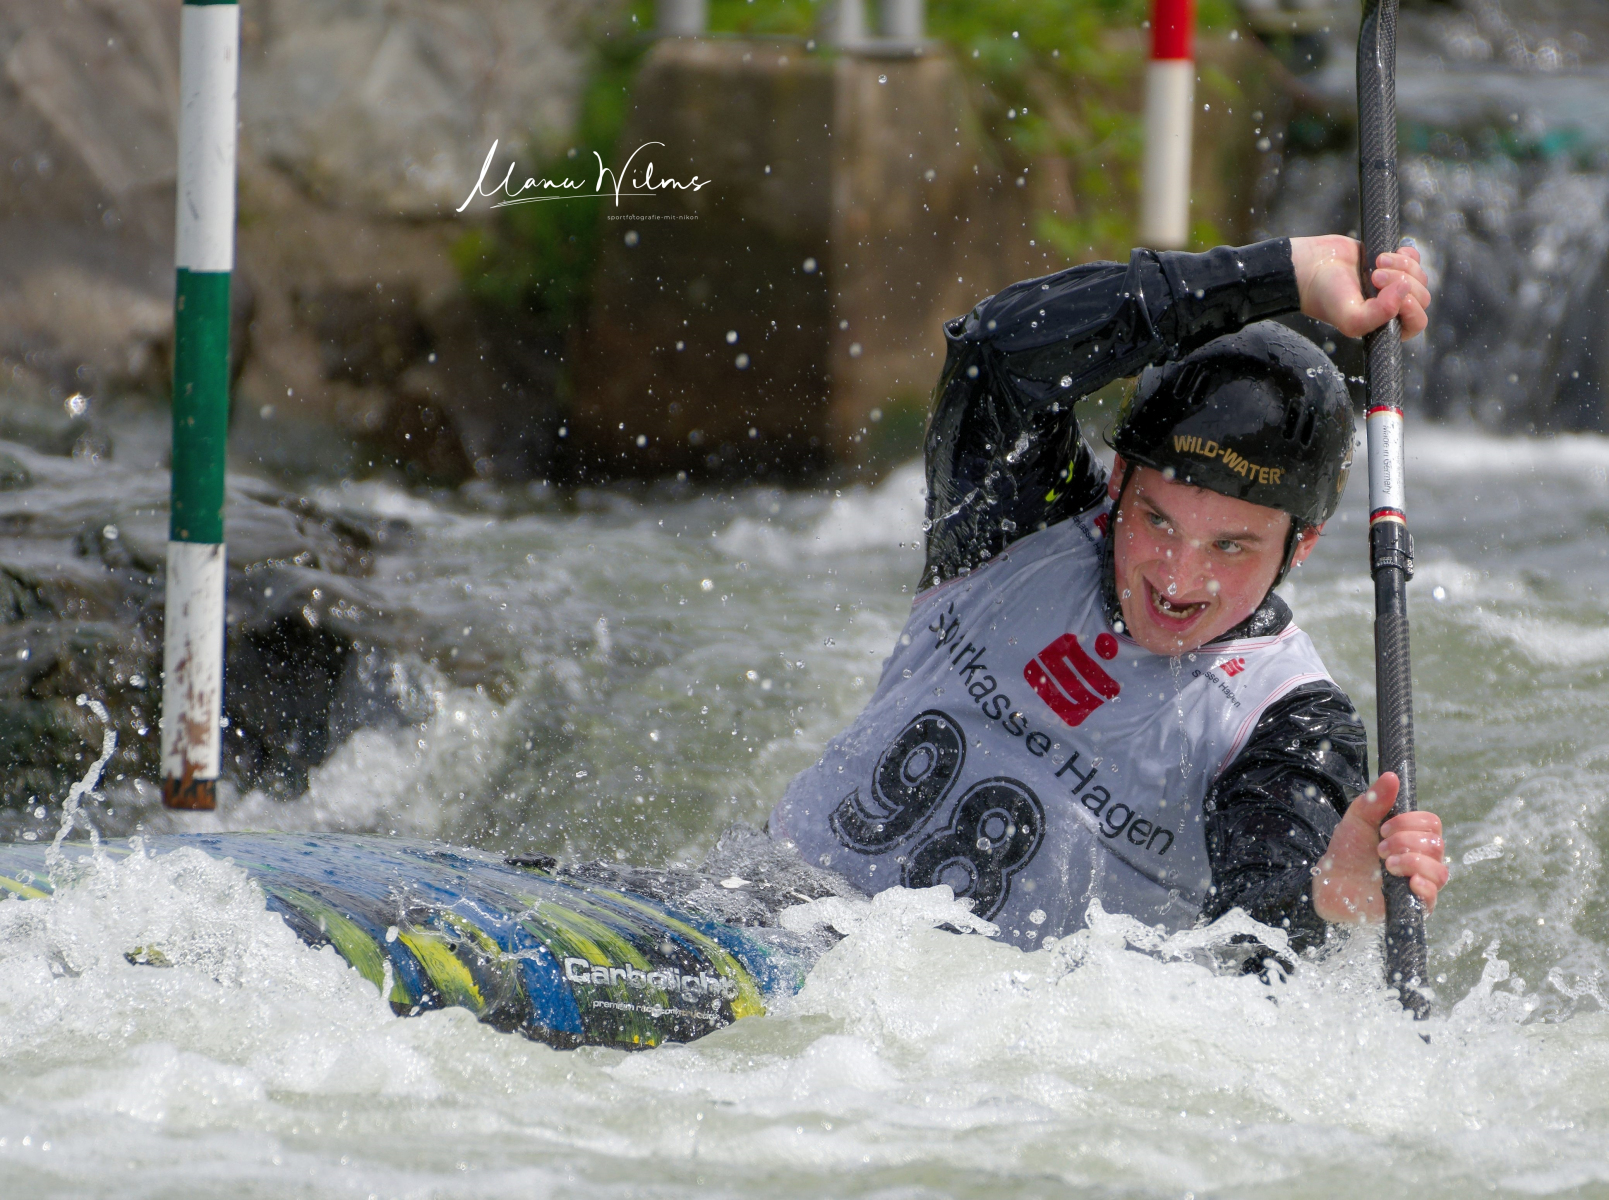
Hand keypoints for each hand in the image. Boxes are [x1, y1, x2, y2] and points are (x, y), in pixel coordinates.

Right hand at [1290, 234, 1430, 340]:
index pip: (1416, 323)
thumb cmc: (1325, 295)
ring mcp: (1393, 285)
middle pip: (1421, 297)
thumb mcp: (1350, 317)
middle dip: (1401, 282)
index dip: (1412, 308)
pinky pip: (1414, 259)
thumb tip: (1404, 291)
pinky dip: (1406, 254)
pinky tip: (1387, 255)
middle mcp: (1391, 308)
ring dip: (1401, 266)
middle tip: (1375, 276)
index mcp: (1384, 327)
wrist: (1310, 266)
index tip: (1393, 295)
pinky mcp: (1392, 263)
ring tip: (1375, 264)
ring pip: (1419, 276)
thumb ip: (1379, 315)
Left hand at [1311, 771, 1447, 923]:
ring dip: (1411, 862)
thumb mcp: (1358, 819)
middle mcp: (1422, 858)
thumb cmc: (1347, 850)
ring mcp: (1421, 882)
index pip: (1432, 823)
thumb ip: (1375, 799)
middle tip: (1380, 849)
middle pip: (1436, 844)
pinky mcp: (1416, 905)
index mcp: (1412, 836)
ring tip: (1387, 865)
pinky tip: (1409, 882)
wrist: (1331, 881)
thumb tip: (1392, 776)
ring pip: (1439, 870)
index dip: (1410, 823)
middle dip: (1405, 842)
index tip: (1383, 828)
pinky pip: (1434, 896)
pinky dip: (1424, 886)